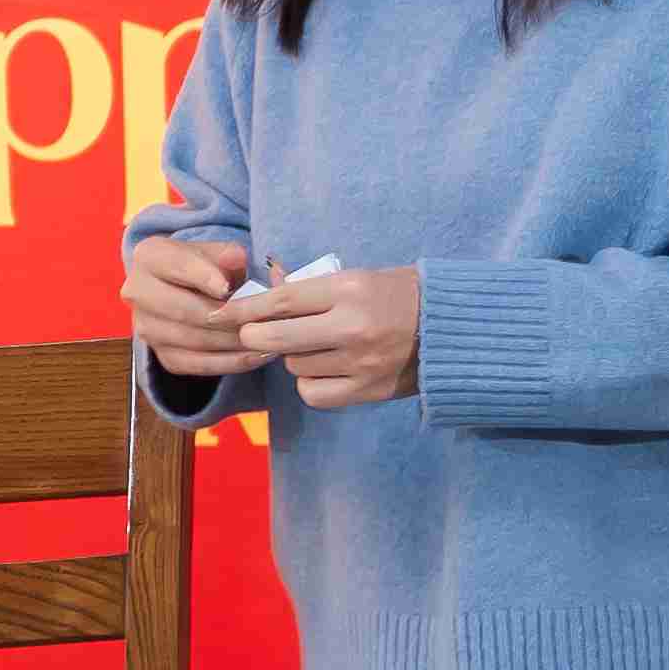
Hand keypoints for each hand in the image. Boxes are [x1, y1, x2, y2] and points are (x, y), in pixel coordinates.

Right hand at [127, 237, 267, 379]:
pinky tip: (258, 355)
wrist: (188, 290)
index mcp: (148, 256)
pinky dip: (231, 362)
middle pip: (183, 310)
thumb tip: (236, 258)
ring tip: (267, 337)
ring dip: (233, 342)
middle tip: (260, 318)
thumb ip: (226, 254)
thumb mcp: (216, 252)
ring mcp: (146, 328)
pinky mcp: (163, 355)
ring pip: (193, 340)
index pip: (176, 266)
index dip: (203, 277)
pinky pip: (198, 364)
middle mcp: (138, 292)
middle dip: (226, 316)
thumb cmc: (206, 266)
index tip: (227, 287)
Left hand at [236, 263, 418, 409]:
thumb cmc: (398, 294)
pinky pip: (313, 392)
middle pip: (276, 337)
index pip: (280, 300)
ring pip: (293, 365)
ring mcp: (359, 362)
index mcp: (349, 289)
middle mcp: (352, 326)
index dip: (243, 308)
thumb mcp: (355, 277)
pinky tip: (325, 369)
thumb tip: (266, 284)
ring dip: (293, 356)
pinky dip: (310, 382)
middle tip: (255, 333)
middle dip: (255, 335)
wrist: (450, 327)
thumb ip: (309, 286)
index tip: (218, 313)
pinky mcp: (366, 390)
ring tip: (316, 345)